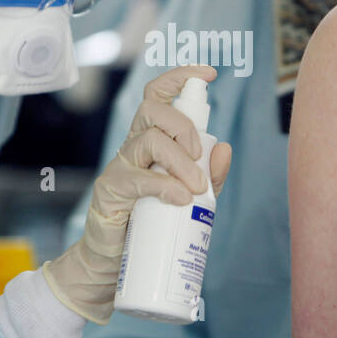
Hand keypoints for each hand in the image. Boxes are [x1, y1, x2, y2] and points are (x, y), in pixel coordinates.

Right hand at [43, 65, 232, 323]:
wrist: (114, 263)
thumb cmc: (151, 226)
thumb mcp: (189, 198)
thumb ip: (209, 175)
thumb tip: (225, 147)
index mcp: (152, 141)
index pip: (159, 96)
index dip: (180, 77)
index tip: (208, 74)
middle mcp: (134, 147)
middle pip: (153, 108)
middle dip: (184, 124)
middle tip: (200, 155)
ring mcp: (120, 166)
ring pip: (150, 140)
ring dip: (180, 160)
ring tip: (195, 187)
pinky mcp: (111, 191)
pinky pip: (138, 178)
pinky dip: (164, 185)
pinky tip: (180, 198)